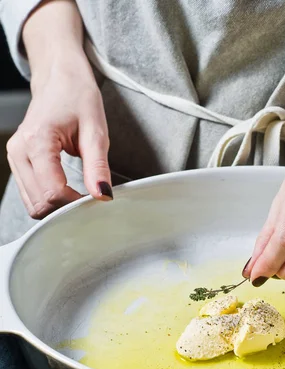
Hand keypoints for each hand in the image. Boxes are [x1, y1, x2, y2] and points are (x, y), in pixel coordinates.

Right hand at [6, 0, 111, 219]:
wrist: (58, 76)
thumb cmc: (77, 96)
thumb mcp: (95, 130)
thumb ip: (97, 166)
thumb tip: (103, 195)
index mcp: (37, 141)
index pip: (53, 191)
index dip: (76, 204)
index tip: (96, 200)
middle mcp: (19, 151)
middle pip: (40, 203)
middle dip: (66, 209)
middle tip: (90, 200)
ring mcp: (15, 158)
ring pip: (33, 205)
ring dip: (57, 208)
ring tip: (80, 195)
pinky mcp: (18, 162)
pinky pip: (31, 195)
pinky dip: (50, 200)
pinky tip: (68, 191)